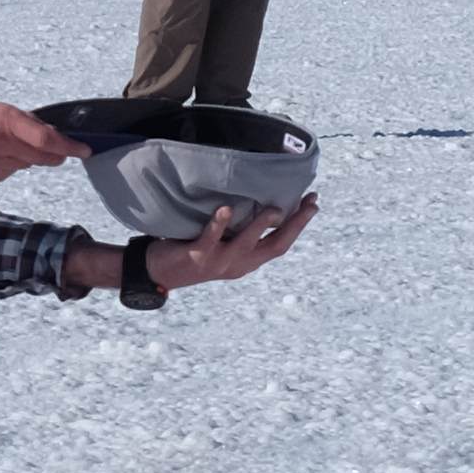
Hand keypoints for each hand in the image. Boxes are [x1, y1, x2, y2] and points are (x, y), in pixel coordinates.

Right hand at [0, 102, 78, 187]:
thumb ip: (22, 121)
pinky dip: (8, 165)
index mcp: (3, 121)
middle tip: (58, 151)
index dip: (68, 147)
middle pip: (41, 156)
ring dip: (25, 158)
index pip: (46, 139)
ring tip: (2, 145)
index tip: (83, 150)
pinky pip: (9, 173)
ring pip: (26, 165)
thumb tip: (50, 133)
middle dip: (53, 155)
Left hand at [145, 195, 318, 288]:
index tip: (313, 203)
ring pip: (246, 244)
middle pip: (275, 245)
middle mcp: (239, 264)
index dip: (300, 224)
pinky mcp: (198, 256)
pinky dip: (219, 224)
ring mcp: (219, 262)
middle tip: (309, 203)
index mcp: (248, 261)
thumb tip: (259, 199)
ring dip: (261, 225)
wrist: (159, 273)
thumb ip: (242, 229)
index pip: (281, 242)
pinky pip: (211, 239)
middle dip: (295, 225)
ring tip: (274, 208)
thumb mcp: (225, 243)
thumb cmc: (195, 250)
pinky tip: (226, 209)